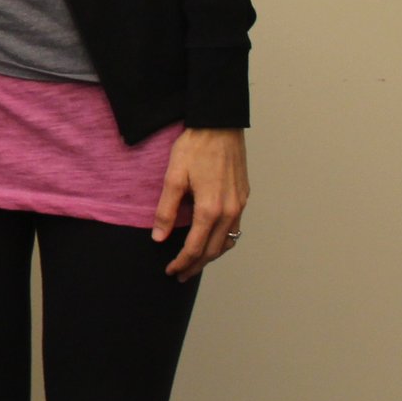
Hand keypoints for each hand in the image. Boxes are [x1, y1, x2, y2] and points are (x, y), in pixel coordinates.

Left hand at [152, 127, 248, 279]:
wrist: (219, 125)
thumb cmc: (194, 148)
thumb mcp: (173, 177)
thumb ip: (166, 210)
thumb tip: (158, 238)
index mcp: (210, 209)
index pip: (195, 247)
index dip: (181, 262)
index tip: (170, 270)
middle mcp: (230, 212)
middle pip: (213, 250)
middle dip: (196, 266)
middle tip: (180, 275)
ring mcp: (240, 205)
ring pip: (227, 242)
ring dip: (211, 256)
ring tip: (194, 263)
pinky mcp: (243, 198)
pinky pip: (234, 228)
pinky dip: (222, 241)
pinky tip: (211, 240)